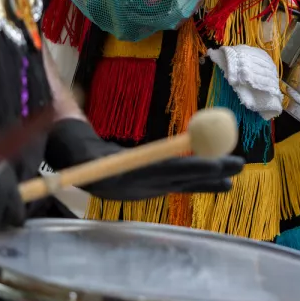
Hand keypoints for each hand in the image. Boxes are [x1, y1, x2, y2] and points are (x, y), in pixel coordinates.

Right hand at [44, 119, 242, 200]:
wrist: (61, 167)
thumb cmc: (69, 143)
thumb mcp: (77, 135)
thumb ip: (87, 123)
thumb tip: (99, 108)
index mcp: (116, 175)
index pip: (162, 170)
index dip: (192, 166)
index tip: (218, 163)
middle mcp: (131, 188)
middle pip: (177, 178)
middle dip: (208, 172)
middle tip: (237, 164)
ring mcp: (138, 192)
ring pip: (179, 184)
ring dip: (207, 180)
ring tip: (232, 178)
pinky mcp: (144, 192)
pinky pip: (174, 185)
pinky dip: (195, 181)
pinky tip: (217, 182)